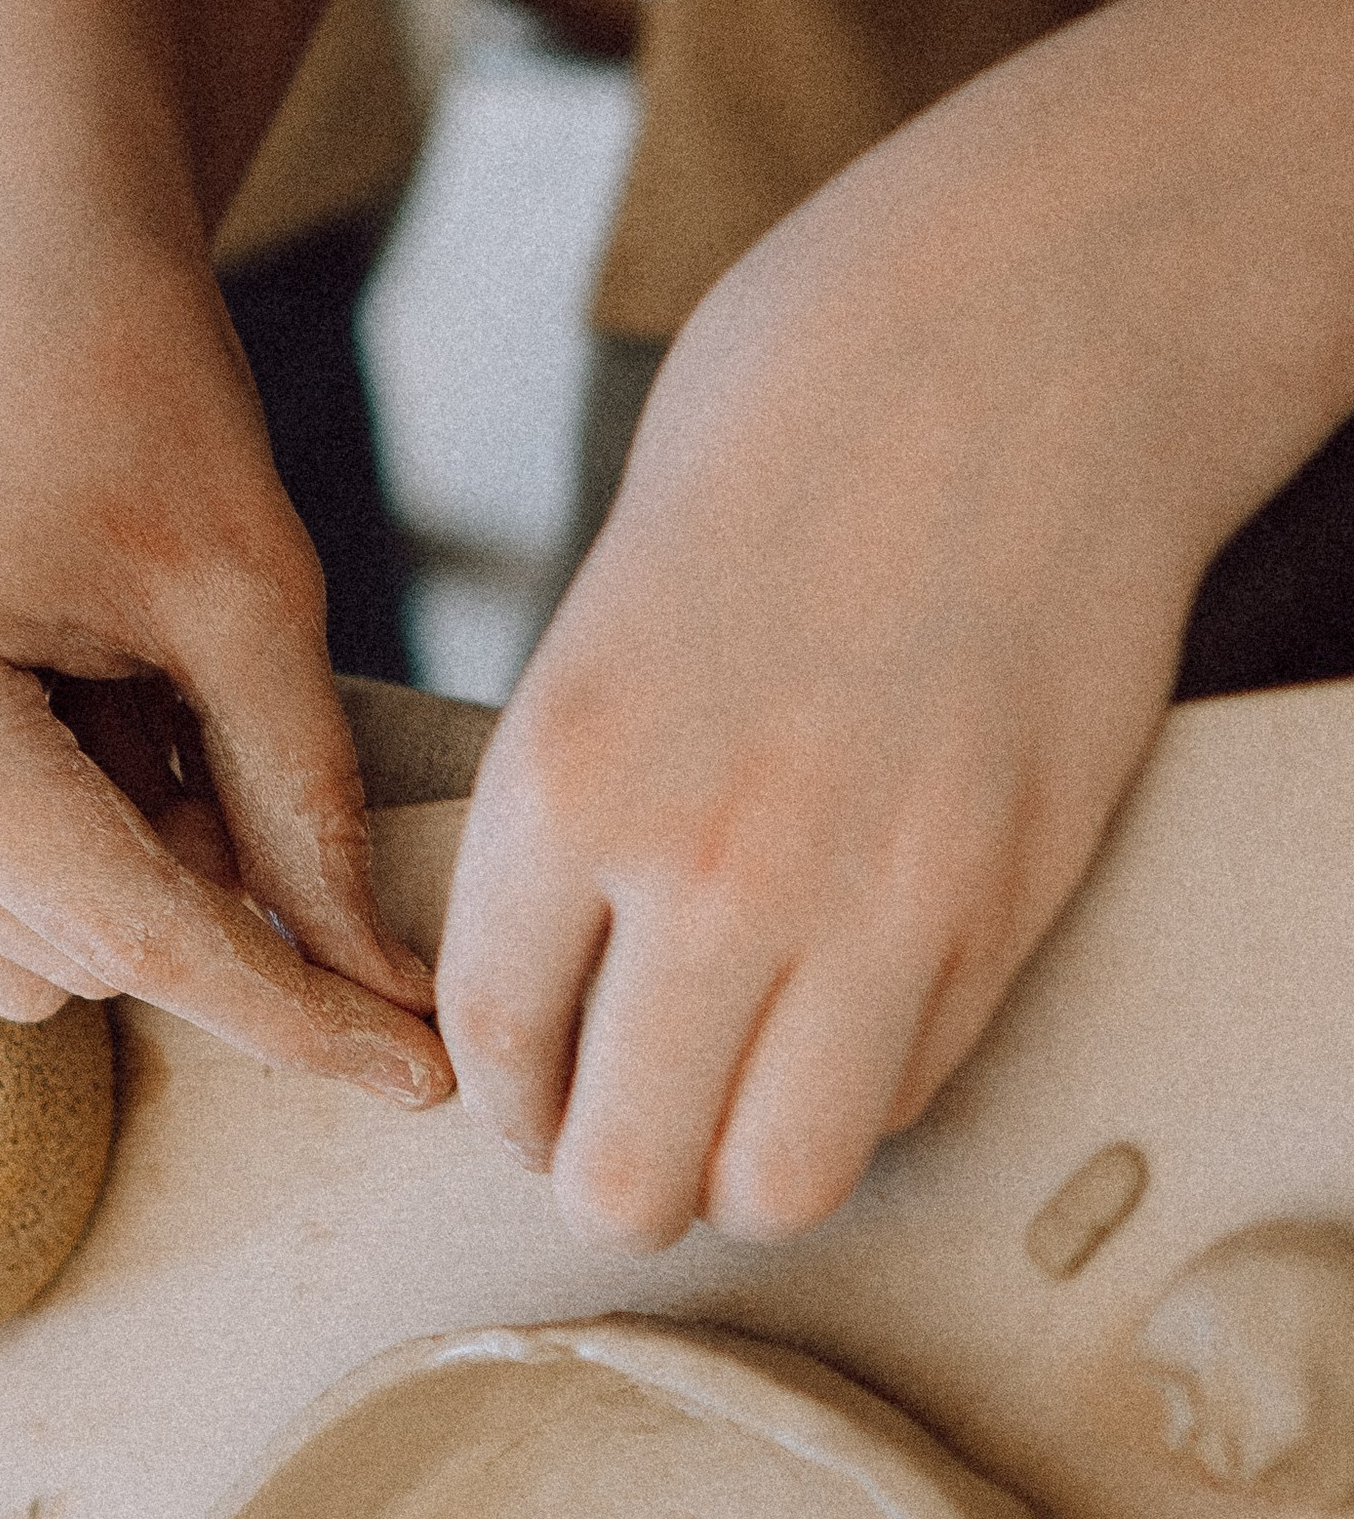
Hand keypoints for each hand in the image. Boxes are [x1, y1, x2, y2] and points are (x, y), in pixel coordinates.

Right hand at [0, 189, 452, 1108]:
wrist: (18, 258)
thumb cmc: (134, 387)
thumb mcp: (252, 598)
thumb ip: (309, 812)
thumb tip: (387, 998)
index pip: (138, 935)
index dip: (298, 1014)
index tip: (426, 1083)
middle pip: (87, 958)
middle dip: (225, 915)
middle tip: (301, 770)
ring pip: (39, 955)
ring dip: (146, 874)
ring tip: (165, 691)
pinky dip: (90, 849)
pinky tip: (112, 712)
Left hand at [440, 106, 1213, 1245]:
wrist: (1026, 337)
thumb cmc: (794, 426)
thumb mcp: (605, 609)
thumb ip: (574, 800)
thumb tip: (560, 952)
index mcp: (567, 776)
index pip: (492, 1040)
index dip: (501, 1095)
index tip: (521, 1092)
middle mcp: (711, 871)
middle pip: (623, 1171)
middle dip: (606, 1170)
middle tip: (617, 1128)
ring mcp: (877, 906)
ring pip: (778, 1180)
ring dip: (740, 1164)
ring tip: (733, 1098)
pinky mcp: (1009, 908)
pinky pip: (904, 1092)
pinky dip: (860, 1087)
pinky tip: (845, 1002)